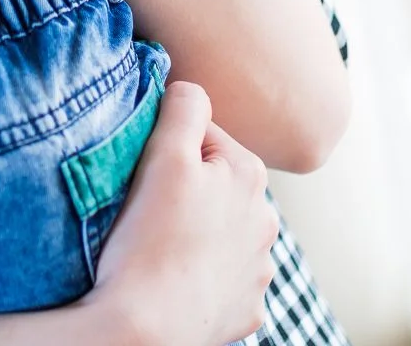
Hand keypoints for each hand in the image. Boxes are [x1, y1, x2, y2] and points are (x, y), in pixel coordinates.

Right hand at [82, 83, 276, 345]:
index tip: (144, 173)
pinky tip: (174, 280)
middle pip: (216, 187)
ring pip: (222, 235)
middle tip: (146, 210)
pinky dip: (201, 278)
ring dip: (198, 235)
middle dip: (188, 191)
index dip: (169, 148)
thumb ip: (184, 106)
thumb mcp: (164, 154)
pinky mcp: (245, 310)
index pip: (204, 138)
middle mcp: (266, 221)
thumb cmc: (149, 240)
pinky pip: (222, 282)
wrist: (144, 329)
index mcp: (249, 175)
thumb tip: (190, 88)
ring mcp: (258, 271)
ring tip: (158, 248)